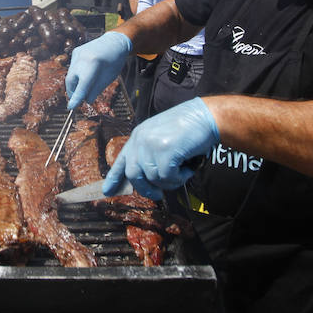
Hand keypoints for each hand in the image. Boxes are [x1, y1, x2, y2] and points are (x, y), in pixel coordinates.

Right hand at [66, 31, 131, 109]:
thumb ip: (95, 90)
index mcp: (93, 64)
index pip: (82, 85)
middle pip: (71, 80)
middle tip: (77, 100)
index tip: (71, 107)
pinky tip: (84, 74)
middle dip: (73, 92)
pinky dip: (76, 74)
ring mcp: (77, 53)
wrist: (114, 42)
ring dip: (74, 84)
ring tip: (82, 89)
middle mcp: (82, 57)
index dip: (76, 98)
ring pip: (70, 74)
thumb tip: (85, 100)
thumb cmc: (114, 62)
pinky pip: (73, 67)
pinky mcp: (75, 52)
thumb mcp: (108, 78)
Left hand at [103, 98, 218, 199]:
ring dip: (171, 181)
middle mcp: (141, 139)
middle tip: (158, 196)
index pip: (122, 160)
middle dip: (146, 189)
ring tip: (183, 169)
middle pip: (134, 175)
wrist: (205, 116)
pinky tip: (188, 167)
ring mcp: (151, 145)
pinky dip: (180, 178)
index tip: (107, 191)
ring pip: (154, 179)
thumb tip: (148, 179)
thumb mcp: (161, 137)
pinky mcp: (165, 152)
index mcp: (138, 136)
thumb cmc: (188, 128)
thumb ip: (150, 153)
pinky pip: (168, 177)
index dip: (114, 178)